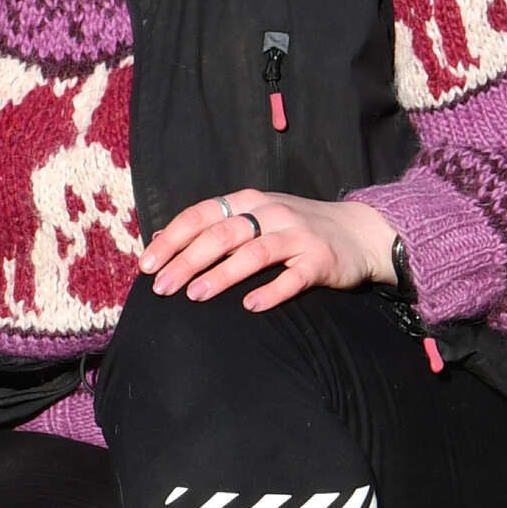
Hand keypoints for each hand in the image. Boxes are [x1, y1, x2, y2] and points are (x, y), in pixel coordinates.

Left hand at [138, 189, 399, 311]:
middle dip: (188, 260)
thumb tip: (163, 240)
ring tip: (195, 296)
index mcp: (248, 201)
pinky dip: (272, 291)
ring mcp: (298, 235)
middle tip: (162, 287)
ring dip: (222, 274)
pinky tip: (251, 307)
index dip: (172, 239)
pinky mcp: (321, 260)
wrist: (360, 232)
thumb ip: (215, 227)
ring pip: (255, 252)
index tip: (146, 265)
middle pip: (223, 233)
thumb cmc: (295, 230)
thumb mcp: (255, 218)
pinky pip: (294, 277)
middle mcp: (272, 212)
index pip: (202, 214)